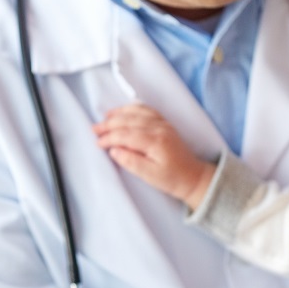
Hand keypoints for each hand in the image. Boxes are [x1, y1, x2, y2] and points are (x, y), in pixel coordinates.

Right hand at [93, 104, 214, 207]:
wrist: (193, 177)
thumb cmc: (172, 179)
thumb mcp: (150, 176)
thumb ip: (131, 162)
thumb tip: (114, 151)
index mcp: (155, 141)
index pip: (126, 135)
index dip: (109, 138)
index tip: (98, 143)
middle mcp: (159, 128)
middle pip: (129, 121)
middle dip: (110, 124)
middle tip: (95, 129)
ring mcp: (163, 124)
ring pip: (137, 112)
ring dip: (119, 113)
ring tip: (105, 117)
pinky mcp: (165, 124)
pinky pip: (147, 110)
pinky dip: (133, 108)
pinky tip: (124, 111)